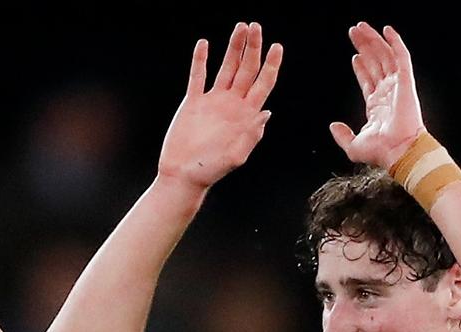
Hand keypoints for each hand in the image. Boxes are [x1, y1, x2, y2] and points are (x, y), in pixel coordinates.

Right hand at [157, 22, 282, 188]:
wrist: (183, 175)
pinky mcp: (193, 102)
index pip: (263, 84)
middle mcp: (232, 104)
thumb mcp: (236, 156)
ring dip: (233, 48)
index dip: (271, 65)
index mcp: (246, 115)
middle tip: (255, 27)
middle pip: (247, 69)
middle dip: (253, 48)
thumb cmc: (210, 171)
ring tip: (240, 28)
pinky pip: (197, 76)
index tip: (276, 46)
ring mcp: (212, 101)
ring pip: (226, 68)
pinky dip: (200, 60)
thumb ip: (251, 136)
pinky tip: (204, 44)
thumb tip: (266, 112)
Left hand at [329, 23, 425, 169]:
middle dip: (364, 47)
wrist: (398, 151)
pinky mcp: (405, 81)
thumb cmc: (381, 152)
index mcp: (377, 106)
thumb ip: (342, 135)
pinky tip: (386, 30)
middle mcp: (387, 93)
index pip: (368, 80)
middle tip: (353, 33)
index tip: (355, 56)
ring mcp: (397, 85)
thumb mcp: (353, 146)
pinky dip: (395, 42)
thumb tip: (333, 125)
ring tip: (360, 27)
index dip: (362, 66)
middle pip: (375, 63)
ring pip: (385, 55)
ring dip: (373, 40)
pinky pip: (401, 56)